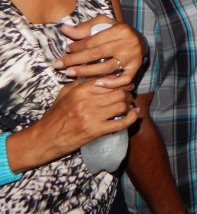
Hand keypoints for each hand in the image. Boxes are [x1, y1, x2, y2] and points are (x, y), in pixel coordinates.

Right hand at [14, 80, 137, 171]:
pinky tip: (134, 115)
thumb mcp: (64, 94)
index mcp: (81, 90)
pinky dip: (131, 118)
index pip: (109, 81)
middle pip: (119, 92)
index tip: (126, 84)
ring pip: (122, 105)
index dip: (121, 82)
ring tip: (128, 106)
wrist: (44, 139)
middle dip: (127, 94)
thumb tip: (97, 76)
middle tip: (128, 96)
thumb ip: (80, 83)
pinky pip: (120, 123)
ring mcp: (92, 117)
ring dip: (128, 106)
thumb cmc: (54, 116)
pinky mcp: (96, 131)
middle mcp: (88, 101)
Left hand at [54, 17, 146, 86]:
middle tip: (59, 64)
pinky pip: (124, 79)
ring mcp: (133, 57)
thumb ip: (85, 27)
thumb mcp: (104, 24)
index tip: (66, 50)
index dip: (77, 46)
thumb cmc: (117, 32)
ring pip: (107, 67)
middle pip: (97, 53)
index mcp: (120, 29)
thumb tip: (64, 29)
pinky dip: (111, 83)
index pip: (93, 40)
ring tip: (70, 73)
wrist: (140, 40)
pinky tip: (96, 83)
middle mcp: (128, 42)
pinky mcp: (136, 68)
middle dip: (75, 59)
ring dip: (86, 72)